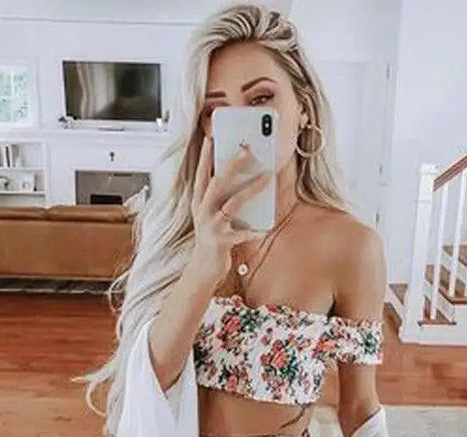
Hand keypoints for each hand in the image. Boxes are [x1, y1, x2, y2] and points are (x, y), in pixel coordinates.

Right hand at [191, 135, 268, 282]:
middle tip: (247, 149)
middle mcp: (203, 211)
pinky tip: (264, 229)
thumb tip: (242, 177)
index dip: (205, 156)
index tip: (211, 137)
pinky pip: (241, 234)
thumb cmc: (213, 237)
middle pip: (217, 183)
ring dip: (251, 188)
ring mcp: (211, 226)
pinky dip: (252, 231)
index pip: (201, 175)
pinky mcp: (221, 242)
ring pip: (233, 203)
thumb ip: (221, 198)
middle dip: (232, 165)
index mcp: (199, 202)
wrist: (204, 268)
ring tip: (267, 177)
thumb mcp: (212, 215)